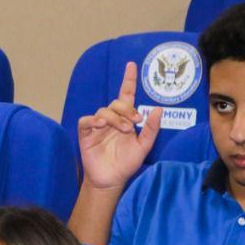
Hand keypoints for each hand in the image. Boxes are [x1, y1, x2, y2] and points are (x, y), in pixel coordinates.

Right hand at [77, 62, 161, 189]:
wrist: (111, 180)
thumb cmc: (126, 163)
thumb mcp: (143, 147)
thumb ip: (151, 130)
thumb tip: (158, 110)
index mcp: (125, 119)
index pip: (126, 95)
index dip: (128, 80)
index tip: (131, 65)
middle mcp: (111, 119)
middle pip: (116, 103)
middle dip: (126, 110)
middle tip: (135, 123)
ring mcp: (97, 126)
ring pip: (104, 110)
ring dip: (115, 118)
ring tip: (123, 130)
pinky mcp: (86, 133)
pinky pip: (87, 120)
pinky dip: (94, 120)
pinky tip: (101, 124)